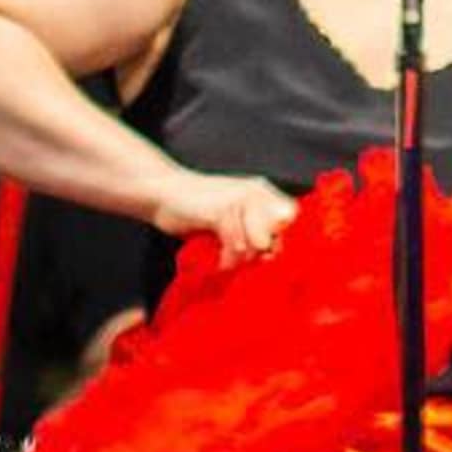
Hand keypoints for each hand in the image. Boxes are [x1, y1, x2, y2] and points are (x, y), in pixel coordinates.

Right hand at [163, 170, 293, 267]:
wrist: (162, 192)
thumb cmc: (196, 209)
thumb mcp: (231, 219)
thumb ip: (253, 231)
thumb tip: (272, 255)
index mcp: (260, 190)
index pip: (290, 215)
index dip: (280, 237)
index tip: (264, 251)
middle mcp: (255, 191)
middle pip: (275, 234)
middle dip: (260, 253)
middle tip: (241, 259)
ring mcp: (239, 199)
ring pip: (256, 242)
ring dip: (241, 259)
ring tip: (227, 260)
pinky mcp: (220, 210)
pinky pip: (236, 244)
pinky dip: (227, 258)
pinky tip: (219, 260)